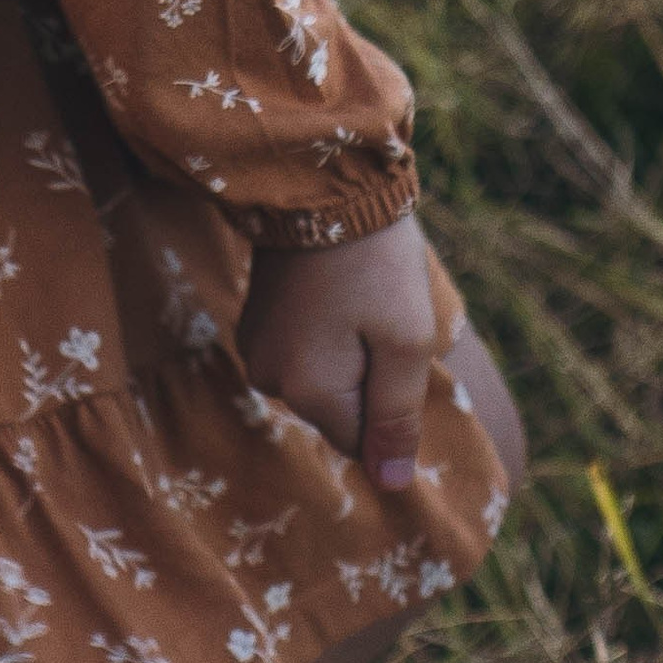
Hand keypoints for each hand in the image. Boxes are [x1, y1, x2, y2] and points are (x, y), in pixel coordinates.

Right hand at [236, 210, 437, 490]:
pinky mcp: (257, 317)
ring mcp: (256, 345)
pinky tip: (340, 289)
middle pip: (340, 410)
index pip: (361, 441)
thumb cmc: (376, 263)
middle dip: (370, 376)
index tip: (400, 347)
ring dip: (351, 352)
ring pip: (322, 379)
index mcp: (307, 390)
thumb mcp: (406, 343)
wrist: (323, 177)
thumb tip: (391, 485)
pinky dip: (329, 331)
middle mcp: (269, 377)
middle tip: (382, 315)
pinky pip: (304, 351)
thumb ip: (397, 418)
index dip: (392, 402)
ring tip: (361, 297)